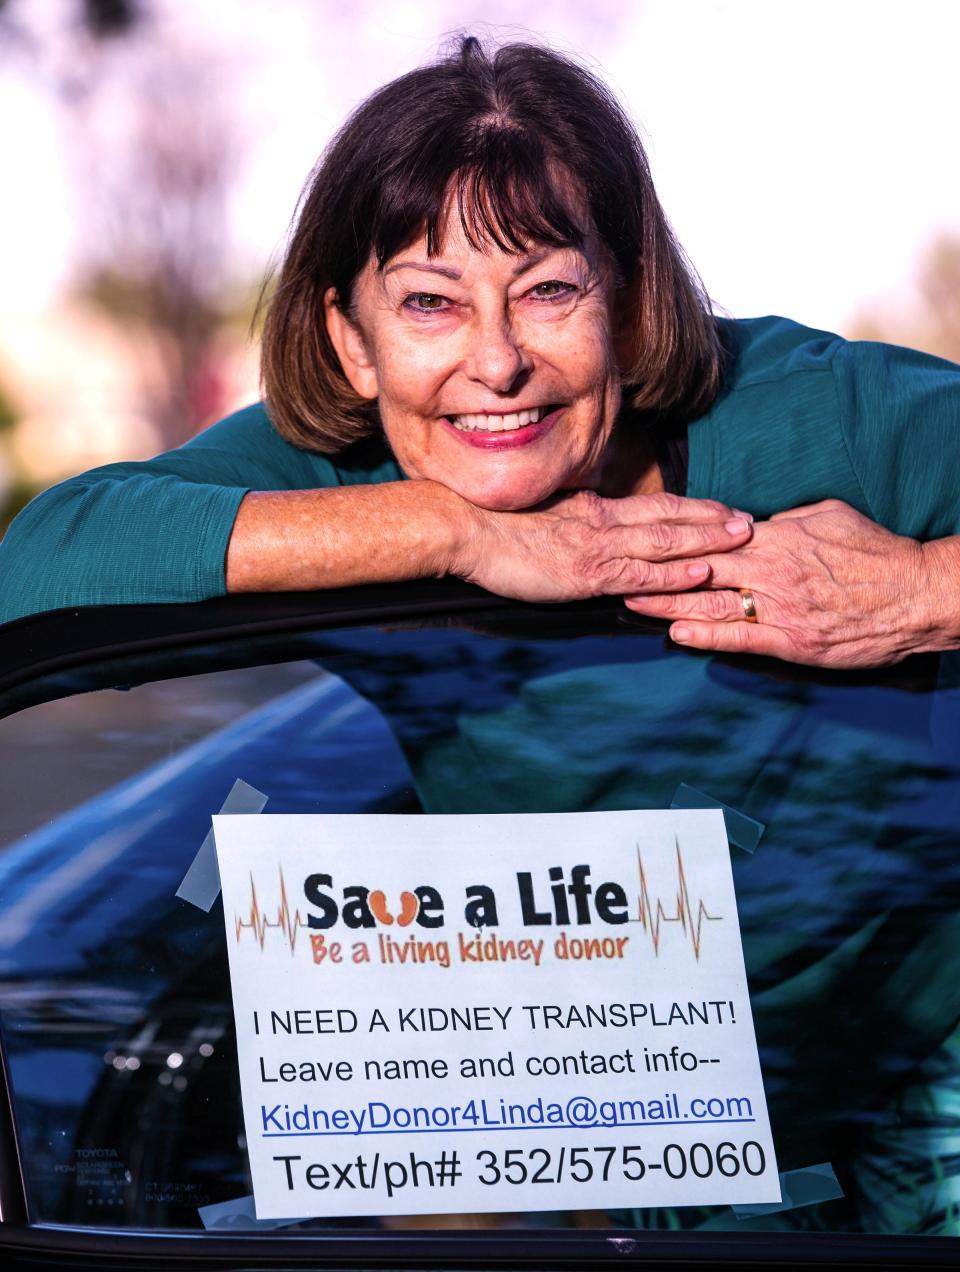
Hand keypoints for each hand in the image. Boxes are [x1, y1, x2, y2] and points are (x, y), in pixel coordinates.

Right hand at [454, 490, 753, 603]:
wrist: (465, 527)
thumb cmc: (494, 523)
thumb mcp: (544, 514)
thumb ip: (574, 516)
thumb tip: (592, 513)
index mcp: (594, 507)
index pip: (655, 505)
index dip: (694, 508)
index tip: (724, 509)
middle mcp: (604, 522)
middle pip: (671, 518)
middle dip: (715, 521)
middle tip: (753, 522)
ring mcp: (598, 547)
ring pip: (666, 543)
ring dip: (708, 542)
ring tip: (744, 541)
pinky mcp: (586, 575)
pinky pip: (639, 575)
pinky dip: (674, 575)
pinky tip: (701, 573)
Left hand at [624, 498, 946, 667]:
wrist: (914, 594)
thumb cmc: (875, 552)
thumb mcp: (829, 515)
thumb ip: (787, 518)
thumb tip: (755, 520)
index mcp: (777, 537)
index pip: (713, 536)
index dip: (674, 538)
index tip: (641, 537)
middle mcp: (772, 570)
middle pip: (700, 569)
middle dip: (655, 569)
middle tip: (616, 569)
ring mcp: (780, 607)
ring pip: (711, 604)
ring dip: (667, 604)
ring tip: (630, 601)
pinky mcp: (791, 640)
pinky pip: (740, 638)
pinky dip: (706, 635)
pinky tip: (676, 634)